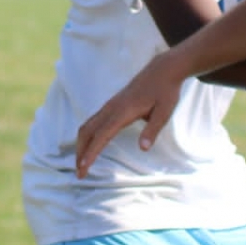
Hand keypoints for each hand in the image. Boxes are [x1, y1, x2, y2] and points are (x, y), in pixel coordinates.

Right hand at [74, 61, 183, 176]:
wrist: (162, 71)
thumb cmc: (165, 92)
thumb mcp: (164, 112)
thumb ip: (153, 130)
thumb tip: (143, 148)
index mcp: (123, 111)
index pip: (102, 135)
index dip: (91, 152)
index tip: (84, 167)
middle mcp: (111, 108)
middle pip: (87, 131)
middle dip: (81, 153)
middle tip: (80, 174)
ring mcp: (109, 106)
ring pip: (87, 126)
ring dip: (81, 145)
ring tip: (82, 164)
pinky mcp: (111, 106)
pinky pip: (92, 122)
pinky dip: (86, 137)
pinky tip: (89, 147)